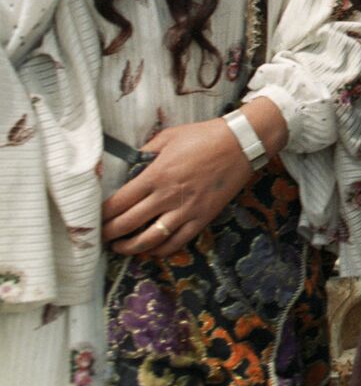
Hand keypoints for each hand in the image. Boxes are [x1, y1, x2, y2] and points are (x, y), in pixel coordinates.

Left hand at [101, 117, 252, 257]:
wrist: (241, 143)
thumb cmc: (204, 136)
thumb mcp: (169, 136)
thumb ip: (146, 152)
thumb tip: (131, 164)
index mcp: (155, 176)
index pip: (119, 203)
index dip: (103, 214)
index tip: (95, 218)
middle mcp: (167, 196)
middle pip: (128, 224)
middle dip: (109, 233)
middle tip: (101, 236)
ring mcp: (186, 210)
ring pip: (150, 239)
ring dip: (130, 247)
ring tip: (120, 247)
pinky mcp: (202, 218)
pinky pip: (177, 241)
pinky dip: (160, 249)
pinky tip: (151, 249)